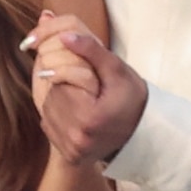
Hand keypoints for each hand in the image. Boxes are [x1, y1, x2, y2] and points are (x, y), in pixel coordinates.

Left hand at [30, 21, 148, 163]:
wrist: (142, 134)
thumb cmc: (133, 100)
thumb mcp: (117, 70)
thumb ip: (91, 50)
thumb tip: (64, 35)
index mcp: (89, 119)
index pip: (59, 81)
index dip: (69, 73)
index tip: (85, 77)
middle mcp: (77, 139)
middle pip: (51, 96)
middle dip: (64, 86)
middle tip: (87, 90)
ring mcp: (71, 150)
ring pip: (47, 110)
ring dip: (60, 100)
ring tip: (83, 101)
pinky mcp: (68, 155)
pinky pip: (49, 125)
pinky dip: (59, 115)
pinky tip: (78, 114)